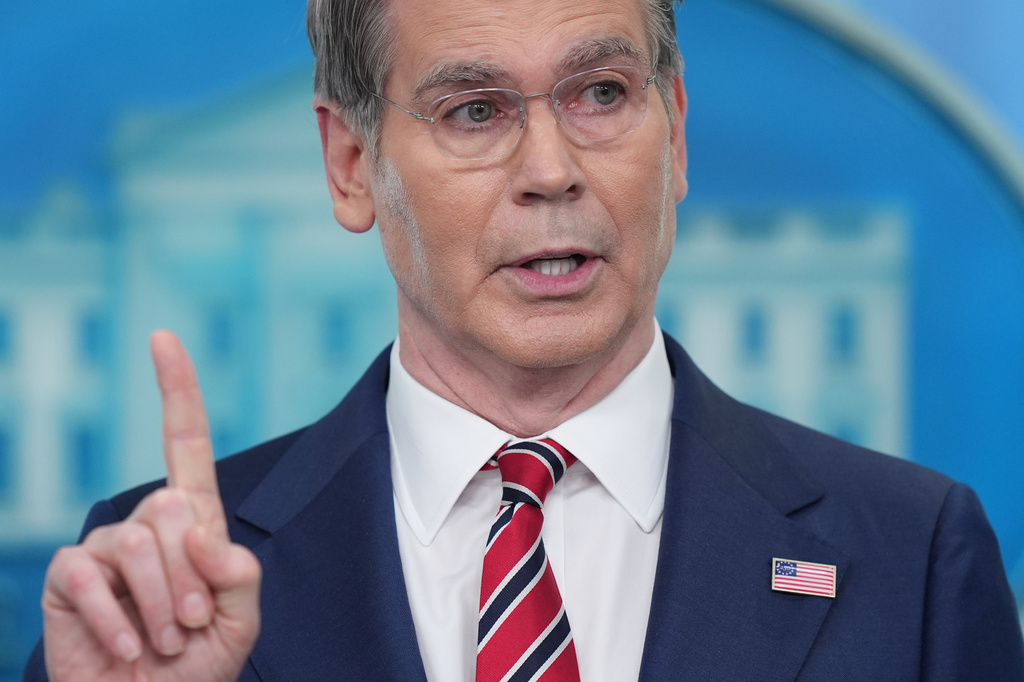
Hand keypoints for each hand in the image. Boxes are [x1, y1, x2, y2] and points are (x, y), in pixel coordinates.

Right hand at [40, 331, 260, 681]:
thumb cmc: (198, 662)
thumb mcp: (242, 619)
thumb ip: (238, 573)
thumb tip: (203, 534)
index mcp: (193, 523)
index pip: (185, 444)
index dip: (176, 390)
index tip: (162, 338)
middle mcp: (147, 523)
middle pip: (170, 507)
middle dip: (189, 575)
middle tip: (191, 620)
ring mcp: (104, 546)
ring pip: (137, 544)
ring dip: (160, 603)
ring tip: (164, 639)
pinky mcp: (69, 577)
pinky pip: (91, 577)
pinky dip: (117, 621)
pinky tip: (127, 646)